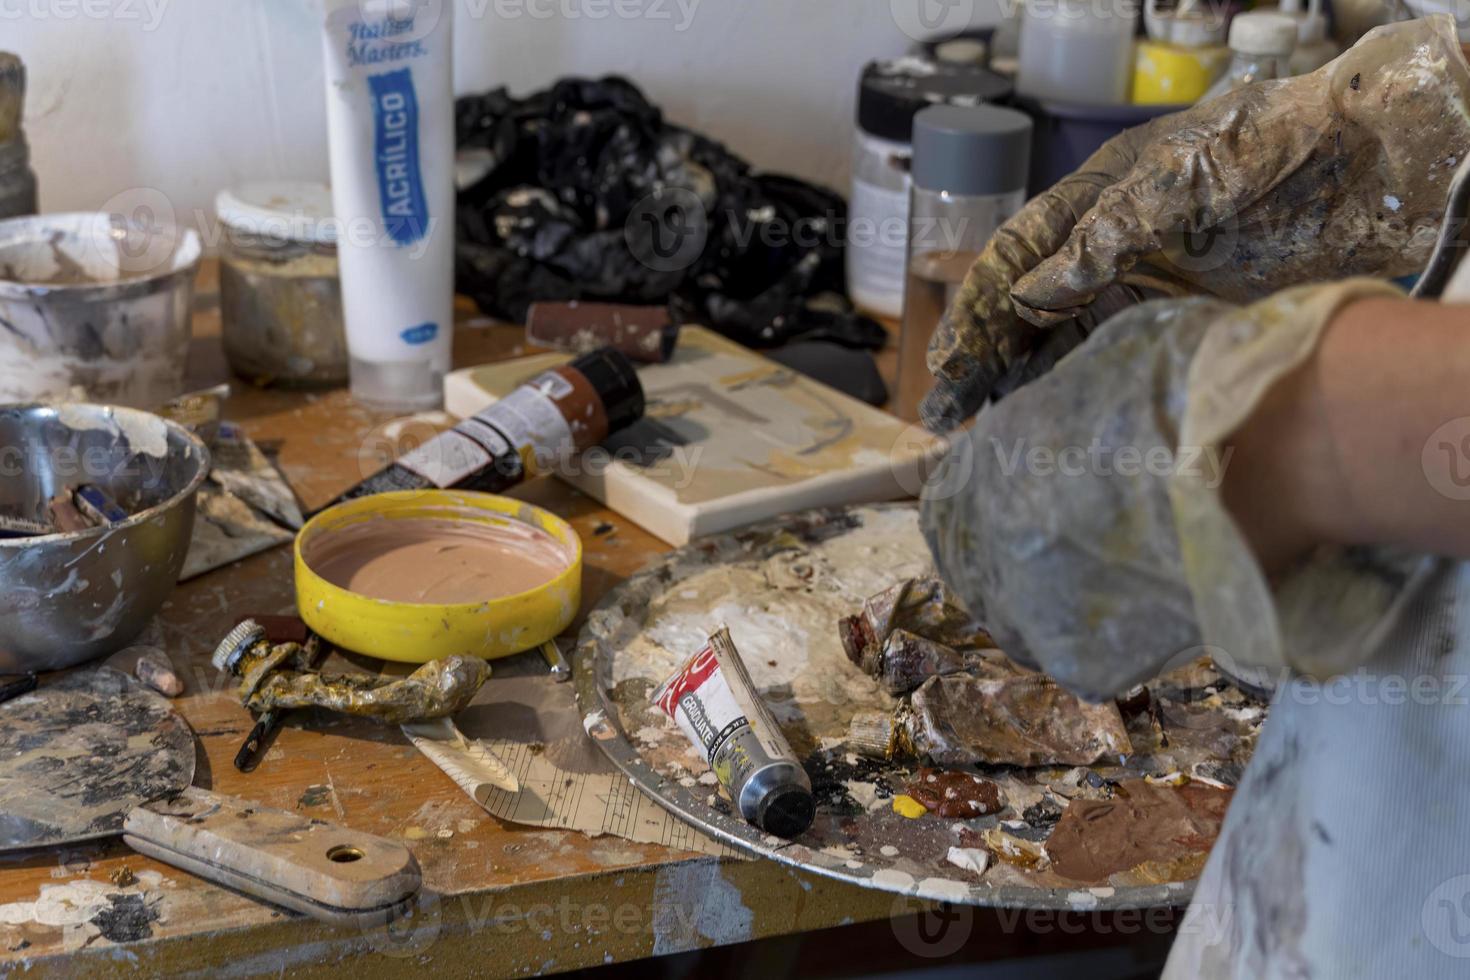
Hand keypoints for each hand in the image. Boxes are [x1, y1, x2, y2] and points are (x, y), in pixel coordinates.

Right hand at [922, 15, 1469, 430]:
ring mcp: (1145, 291)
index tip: (952, 364)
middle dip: (983, 360)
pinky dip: (1079, 396)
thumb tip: (1032, 291)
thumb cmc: (1275, 147)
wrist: (1371, 165)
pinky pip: (1115, 366)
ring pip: (1062, 345)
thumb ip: (1108, 231)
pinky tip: (1054, 428)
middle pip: (1026, 312)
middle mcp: (1109, 253)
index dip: (976, 314)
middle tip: (949, 414)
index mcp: (1095, 204)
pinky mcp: (1183, 327)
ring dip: (1022, 387)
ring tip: (986, 434)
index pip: (1013, 262)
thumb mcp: (1186, 176)